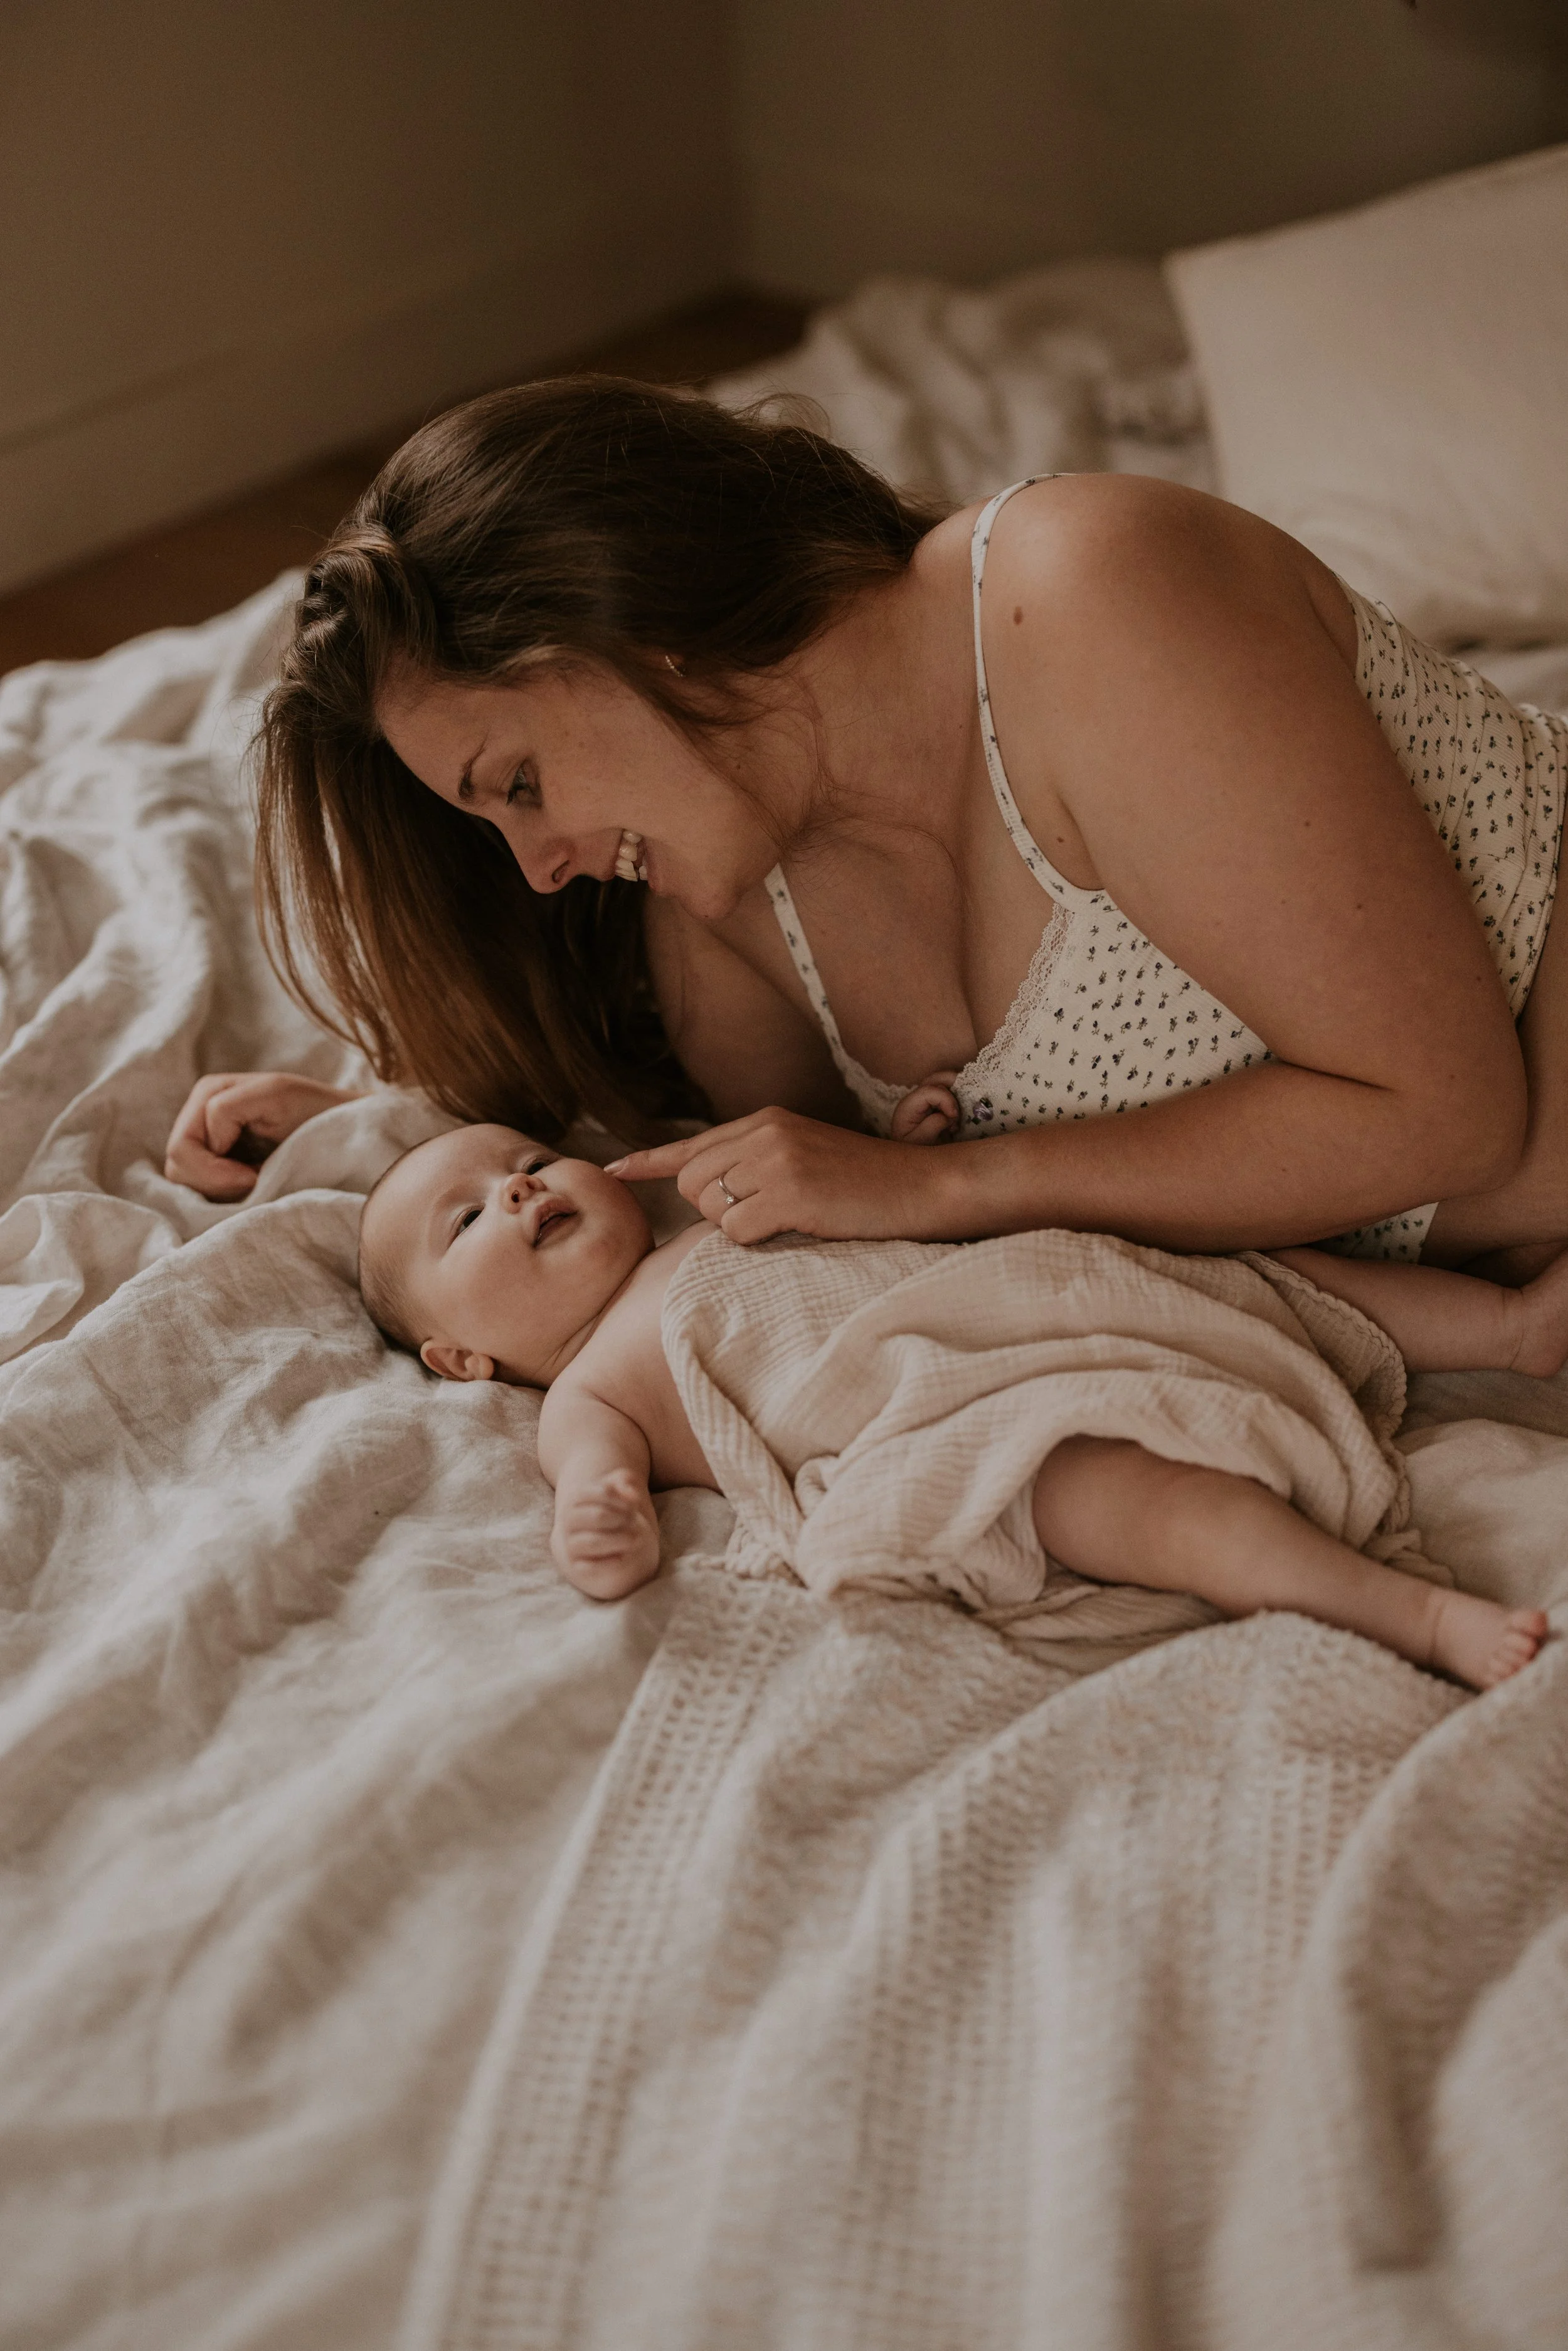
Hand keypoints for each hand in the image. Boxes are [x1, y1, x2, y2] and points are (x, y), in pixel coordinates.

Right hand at [164, 1071, 363, 1200]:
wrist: (350, 1137)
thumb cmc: (319, 1113)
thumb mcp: (275, 1096)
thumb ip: (227, 1109)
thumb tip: (206, 1142)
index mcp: (209, 1094)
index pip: (181, 1150)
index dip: (216, 1173)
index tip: (257, 1177)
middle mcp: (199, 1115)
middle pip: (178, 1167)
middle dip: (215, 1182)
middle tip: (257, 1182)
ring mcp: (206, 1143)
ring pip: (184, 1183)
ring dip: (220, 1190)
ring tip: (257, 1181)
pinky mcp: (217, 1166)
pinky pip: (200, 1190)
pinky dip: (224, 1195)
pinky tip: (253, 1185)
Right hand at [553, 1468, 661, 1599]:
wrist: (604, 1544)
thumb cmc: (615, 1514)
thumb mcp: (620, 1494)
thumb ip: (626, 1482)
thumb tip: (631, 1492)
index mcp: (577, 1498)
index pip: (603, 1492)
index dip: (623, 1498)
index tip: (635, 1503)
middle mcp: (569, 1520)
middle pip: (599, 1516)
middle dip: (623, 1519)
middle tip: (636, 1522)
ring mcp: (571, 1543)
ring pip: (594, 1542)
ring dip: (620, 1540)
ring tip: (637, 1539)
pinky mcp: (577, 1566)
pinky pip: (591, 1566)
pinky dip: (610, 1562)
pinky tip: (623, 1558)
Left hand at [605, 1105, 947, 1242]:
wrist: (924, 1188)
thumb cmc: (867, 1185)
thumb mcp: (804, 1157)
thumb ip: (756, 1164)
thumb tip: (708, 1194)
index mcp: (764, 1121)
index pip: (692, 1144)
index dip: (649, 1162)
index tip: (612, 1170)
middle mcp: (763, 1133)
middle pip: (693, 1183)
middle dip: (715, 1211)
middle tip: (767, 1217)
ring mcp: (776, 1160)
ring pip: (712, 1209)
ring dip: (741, 1227)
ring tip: (791, 1218)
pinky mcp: (789, 1191)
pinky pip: (739, 1232)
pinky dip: (762, 1241)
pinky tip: (800, 1228)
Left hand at [889, 1073, 960, 1144]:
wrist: (910, 1159)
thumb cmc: (913, 1150)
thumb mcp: (920, 1142)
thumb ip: (932, 1126)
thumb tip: (947, 1115)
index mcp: (909, 1106)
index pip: (928, 1090)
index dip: (946, 1099)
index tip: (954, 1116)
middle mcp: (916, 1098)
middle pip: (936, 1079)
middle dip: (954, 1084)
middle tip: (966, 1099)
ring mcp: (926, 1100)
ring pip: (944, 1082)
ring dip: (956, 1093)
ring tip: (958, 1115)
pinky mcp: (934, 1104)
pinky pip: (949, 1093)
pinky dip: (958, 1099)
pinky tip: (957, 1118)